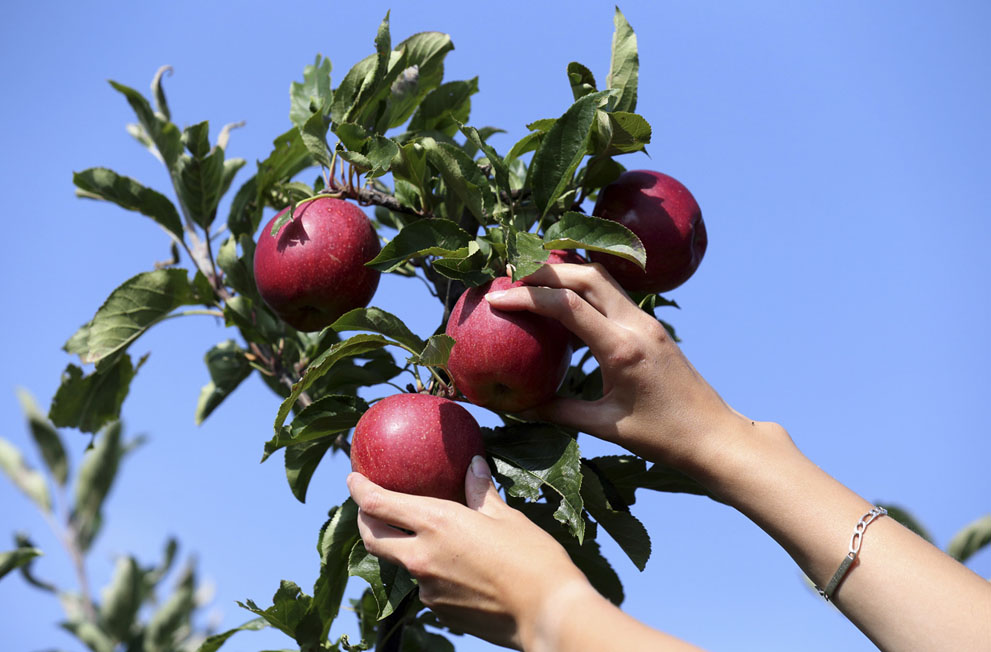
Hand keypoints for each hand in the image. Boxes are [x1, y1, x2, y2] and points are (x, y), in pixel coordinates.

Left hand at [347, 456, 590, 649]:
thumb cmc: (533, 559)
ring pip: (401, 562)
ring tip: (422, 534)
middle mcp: (422, 556)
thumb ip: (481, 491)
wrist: (547, 613)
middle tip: (369, 506)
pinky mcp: (440, 611)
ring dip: (402, 546)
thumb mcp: (506, 517)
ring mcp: (428, 588)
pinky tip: (454, 564)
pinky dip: (430, 569)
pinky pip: (426, 584)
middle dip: (365, 519)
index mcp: (436, 523)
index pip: (378, 504)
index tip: (352, 478)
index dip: (359, 489)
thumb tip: (473, 465)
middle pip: (373, 538)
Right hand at [485, 262, 750, 473]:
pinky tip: (563, 302)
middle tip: (509, 276)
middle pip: (586, 275)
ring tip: (531, 280)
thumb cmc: (661, 438)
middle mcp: (637, 325)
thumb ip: (557, 411)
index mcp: (622, 349)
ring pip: (602, 278)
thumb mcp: (604, 427)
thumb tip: (516, 406)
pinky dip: (583, 289)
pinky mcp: (651, 326)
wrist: (714, 435)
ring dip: (566, 273)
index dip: (528, 296)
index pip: (568, 305)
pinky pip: (612, 295)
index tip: (496, 299)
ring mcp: (647, 322)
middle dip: (545, 270)